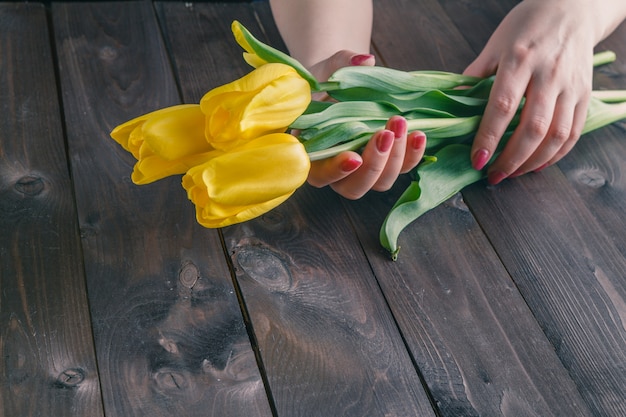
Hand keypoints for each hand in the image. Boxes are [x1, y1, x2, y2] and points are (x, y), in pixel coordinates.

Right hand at [305, 50, 426, 198]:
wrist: (345, 85)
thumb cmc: (328, 80)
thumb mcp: (328, 69)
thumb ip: (341, 65)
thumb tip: (365, 60)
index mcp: (313, 155)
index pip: (321, 175)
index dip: (337, 170)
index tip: (354, 157)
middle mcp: (338, 172)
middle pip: (356, 187)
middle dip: (374, 163)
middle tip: (386, 133)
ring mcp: (365, 171)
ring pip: (382, 182)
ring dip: (396, 158)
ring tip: (402, 124)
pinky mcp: (388, 163)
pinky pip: (403, 169)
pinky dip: (413, 155)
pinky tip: (419, 134)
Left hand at [464, 0, 598, 183]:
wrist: (572, 8)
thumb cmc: (526, 25)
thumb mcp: (494, 44)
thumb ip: (475, 76)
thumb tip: (453, 105)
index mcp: (520, 59)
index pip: (503, 106)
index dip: (489, 137)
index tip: (477, 160)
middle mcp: (548, 73)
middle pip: (533, 128)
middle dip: (511, 159)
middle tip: (493, 176)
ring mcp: (571, 85)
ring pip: (557, 135)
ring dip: (532, 162)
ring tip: (512, 174)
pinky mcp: (585, 93)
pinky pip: (574, 132)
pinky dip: (555, 155)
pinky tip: (537, 164)